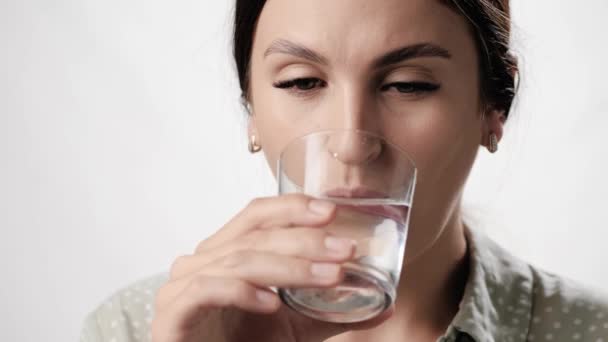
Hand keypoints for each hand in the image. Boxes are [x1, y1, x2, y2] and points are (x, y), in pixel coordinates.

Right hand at [151, 194, 392, 341]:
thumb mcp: (294, 327)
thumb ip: (331, 313)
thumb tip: (384, 306)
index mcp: (225, 251)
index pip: (257, 213)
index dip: (293, 207)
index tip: (332, 212)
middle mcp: (201, 260)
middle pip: (254, 234)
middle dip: (305, 240)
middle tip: (346, 250)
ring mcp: (182, 285)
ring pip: (239, 260)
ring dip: (289, 267)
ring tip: (330, 277)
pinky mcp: (172, 314)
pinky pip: (206, 290)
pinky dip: (243, 292)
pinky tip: (273, 303)